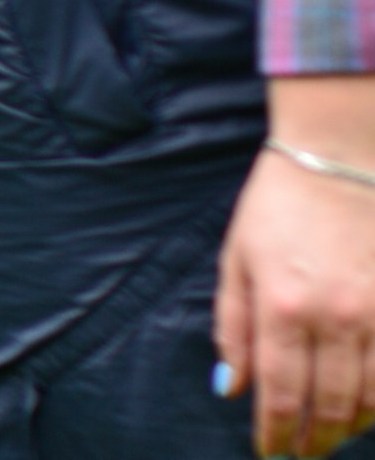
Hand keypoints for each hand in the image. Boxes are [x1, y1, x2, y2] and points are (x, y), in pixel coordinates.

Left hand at [215, 144, 374, 455]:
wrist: (337, 159)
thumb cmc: (276, 206)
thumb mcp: (235, 260)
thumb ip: (232, 327)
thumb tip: (229, 387)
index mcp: (282, 306)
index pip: (279, 392)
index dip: (274, 432)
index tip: (269, 451)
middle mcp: (334, 317)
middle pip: (328, 404)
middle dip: (312, 440)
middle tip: (301, 453)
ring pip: (370, 398)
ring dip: (349, 428)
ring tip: (331, 438)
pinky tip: (368, 409)